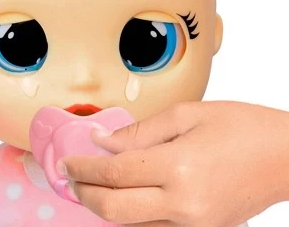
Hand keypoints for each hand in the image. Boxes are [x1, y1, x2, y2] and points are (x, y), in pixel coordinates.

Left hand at [58, 101, 288, 225]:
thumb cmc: (240, 126)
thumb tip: (103, 141)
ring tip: (89, 186)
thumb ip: (140, 132)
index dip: (83, 167)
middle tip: (69, 179)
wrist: (285, 156)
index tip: (65, 162)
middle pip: (114, 208)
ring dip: (104, 205)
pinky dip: (131, 214)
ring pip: (131, 223)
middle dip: (84, 194)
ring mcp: (194, 224)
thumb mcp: (186, 115)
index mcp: (177, 168)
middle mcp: (183, 204)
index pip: (113, 172)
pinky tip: (122, 197)